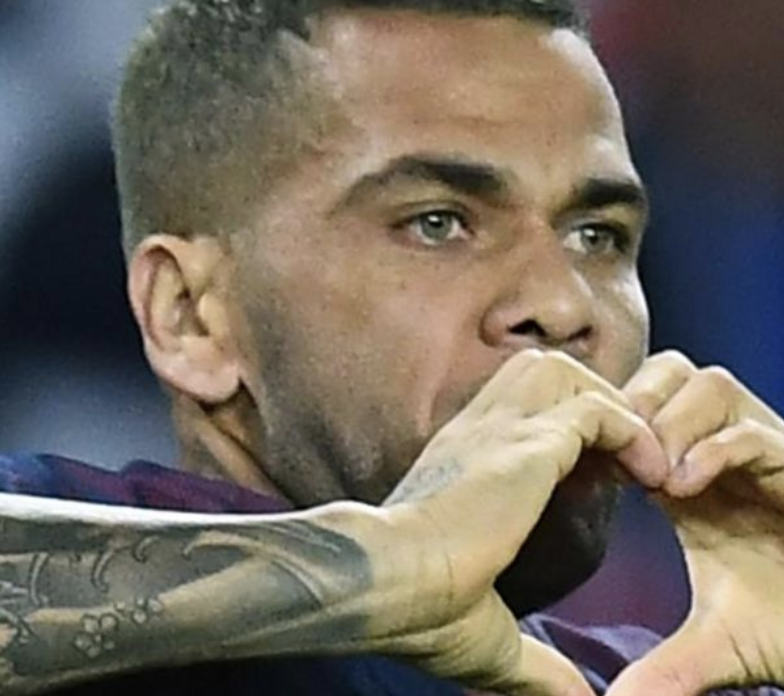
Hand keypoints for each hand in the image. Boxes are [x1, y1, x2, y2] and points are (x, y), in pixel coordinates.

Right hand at [372, 350, 666, 694]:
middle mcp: (478, 432)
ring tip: (632, 458)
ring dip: (607, 403)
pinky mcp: (525, 447)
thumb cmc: (416, 609)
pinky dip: (628, 430)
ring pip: (565, 372)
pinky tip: (645, 474)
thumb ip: (535, 660)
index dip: (568, 429)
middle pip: (541, 368)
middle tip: (618, 454)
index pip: (521, 407)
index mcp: (463, 461)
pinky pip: (595, 410)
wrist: (382, 581)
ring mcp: (498, 431)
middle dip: (588, 396)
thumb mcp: (486, 632)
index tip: (601, 476)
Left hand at [609, 351, 783, 694]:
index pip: (634, 406)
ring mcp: (763, 447)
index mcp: (687, 474)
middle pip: (665, 373)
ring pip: (705, 381)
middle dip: (636, 401)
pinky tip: (686, 488)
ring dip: (672, 420)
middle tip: (617, 458)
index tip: (581, 462)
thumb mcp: (722, 642)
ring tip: (655, 478)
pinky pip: (754, 429)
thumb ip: (670, 665)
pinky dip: (716, 448)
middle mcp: (720, 449)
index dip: (605, 422)